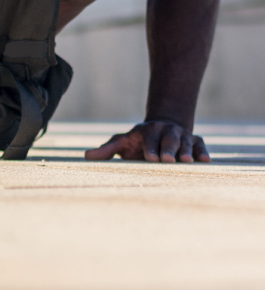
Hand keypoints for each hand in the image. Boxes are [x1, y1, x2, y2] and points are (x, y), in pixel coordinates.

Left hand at [85, 120, 209, 162]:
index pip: (149, 139)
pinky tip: (205, 161)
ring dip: (186, 151)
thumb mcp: (121, 142)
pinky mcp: (195, 142)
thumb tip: (85, 157)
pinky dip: (203, 152)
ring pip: (185, 142)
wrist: (162, 127)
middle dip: (168, 150)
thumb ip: (106, 150)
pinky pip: (200, 146)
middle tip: (168, 161)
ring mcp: (182, 136)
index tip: (150, 158)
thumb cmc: (137, 141)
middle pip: (169, 140)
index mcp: (147, 131)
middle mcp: (166, 131)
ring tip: (187, 161)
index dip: (150, 147)